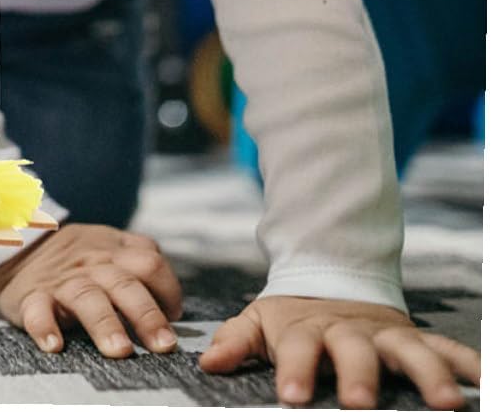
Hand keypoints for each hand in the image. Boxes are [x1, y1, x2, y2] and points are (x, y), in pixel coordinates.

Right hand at [0, 223, 182, 357]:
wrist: (20, 241)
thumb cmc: (76, 255)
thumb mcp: (108, 244)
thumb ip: (139, 260)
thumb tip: (175, 306)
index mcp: (114, 252)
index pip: (151, 263)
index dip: (168, 289)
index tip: (175, 317)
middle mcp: (92, 265)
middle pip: (125, 284)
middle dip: (146, 315)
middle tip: (163, 345)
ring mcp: (63, 281)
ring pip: (87, 298)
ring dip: (106, 324)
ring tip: (120, 351)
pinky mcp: (33, 296)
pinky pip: (38, 310)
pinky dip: (44, 327)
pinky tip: (54, 345)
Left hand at [199, 295, 480, 408]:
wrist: (329, 280)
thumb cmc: (293, 319)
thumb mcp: (259, 322)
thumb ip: (236, 341)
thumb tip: (207, 362)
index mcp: (306, 327)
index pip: (298, 347)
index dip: (295, 370)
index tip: (292, 396)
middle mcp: (349, 329)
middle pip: (355, 349)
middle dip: (359, 375)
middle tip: (359, 403)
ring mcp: (385, 332)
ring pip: (409, 348)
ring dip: (427, 374)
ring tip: (444, 404)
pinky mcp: (415, 337)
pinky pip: (446, 348)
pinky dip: (467, 364)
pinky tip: (484, 383)